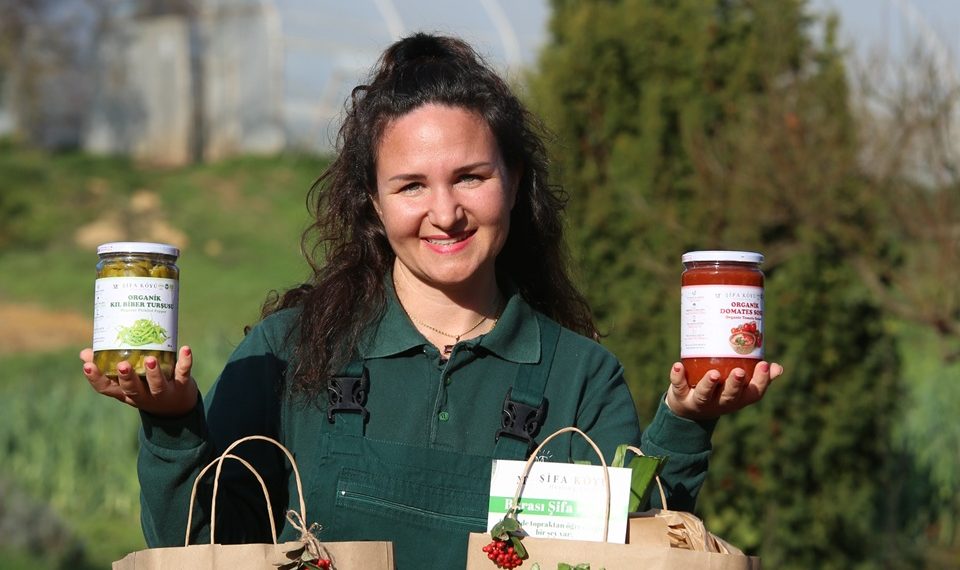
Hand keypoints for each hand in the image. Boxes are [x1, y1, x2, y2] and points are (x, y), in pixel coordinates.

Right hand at [80, 346, 198, 415]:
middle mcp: (143, 396)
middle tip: (122, 365)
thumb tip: (84, 353)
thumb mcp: (125, 382)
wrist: (177, 407)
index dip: (95, 378)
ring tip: (151, 359)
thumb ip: (108, 367)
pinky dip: (185, 362)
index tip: (87, 365)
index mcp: (126, 393)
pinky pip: (183, 374)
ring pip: (157, 385)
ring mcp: (163, 392)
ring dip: (154, 373)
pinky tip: (185, 349)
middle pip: (132, 389)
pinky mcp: (182, 385)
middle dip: (127, 378)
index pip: (106, 389)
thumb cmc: (145, 388)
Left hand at [665, 361, 782, 420]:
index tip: (765, 365)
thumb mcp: (740, 388)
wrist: (688, 408)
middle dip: (735, 385)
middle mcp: (720, 403)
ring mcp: (700, 401)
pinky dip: (677, 377)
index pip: (753, 394)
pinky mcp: (681, 396)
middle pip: (729, 396)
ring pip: (705, 395)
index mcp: (737, 399)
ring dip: (708, 384)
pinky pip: (679, 387)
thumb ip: (757, 377)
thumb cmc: (720, 391)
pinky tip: (678, 366)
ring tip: (713, 373)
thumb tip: (778, 367)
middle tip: (739, 372)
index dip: (761, 381)